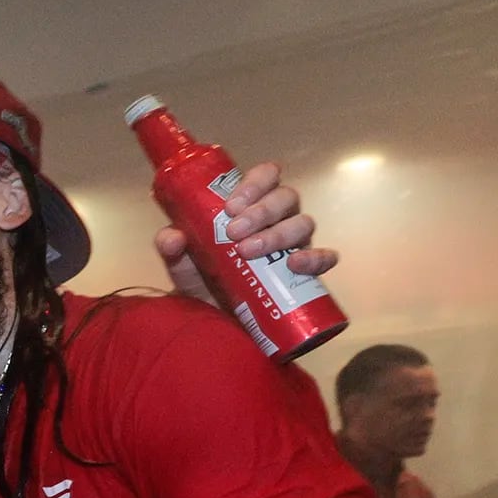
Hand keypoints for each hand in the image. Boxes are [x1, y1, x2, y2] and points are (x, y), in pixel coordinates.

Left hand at [154, 160, 337, 302]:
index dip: (254, 183)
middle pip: (286, 197)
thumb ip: (172, 247)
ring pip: (303, 223)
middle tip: (234, 231)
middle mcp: (278, 219)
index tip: (231, 205)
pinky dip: (316, 258)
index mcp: (252, 207)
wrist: (213, 320)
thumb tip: (172, 237)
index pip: (266, 177)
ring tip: (248, 251)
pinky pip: (324, 258)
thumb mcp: (181, 263)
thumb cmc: (202, 281)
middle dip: (261, 210)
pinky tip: (295, 264)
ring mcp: (295, 244)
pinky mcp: (305, 273)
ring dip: (278, 233)